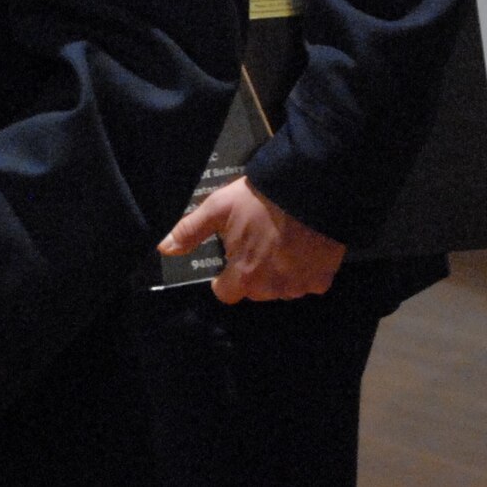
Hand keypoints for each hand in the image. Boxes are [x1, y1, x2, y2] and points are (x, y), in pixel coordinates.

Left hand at [159, 176, 345, 302]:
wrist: (308, 192)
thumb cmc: (258, 200)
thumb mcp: (218, 208)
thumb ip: (190, 231)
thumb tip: (163, 248)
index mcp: (245, 275)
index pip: (226, 294)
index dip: (224, 280)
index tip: (227, 264)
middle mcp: (273, 288)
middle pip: (254, 291)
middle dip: (251, 274)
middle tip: (255, 246)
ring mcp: (300, 286)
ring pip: (281, 289)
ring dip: (277, 275)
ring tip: (277, 245)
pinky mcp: (323, 280)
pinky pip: (307, 283)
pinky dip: (302, 272)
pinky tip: (300, 250)